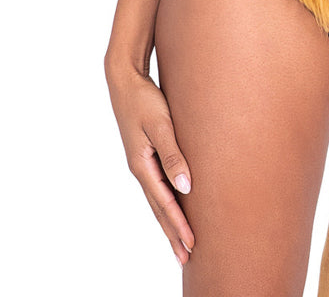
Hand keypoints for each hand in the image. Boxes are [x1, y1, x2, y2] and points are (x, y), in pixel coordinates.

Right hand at [106, 65, 194, 265]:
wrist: (126, 81)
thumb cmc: (144, 99)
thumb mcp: (161, 124)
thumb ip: (173, 153)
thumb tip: (186, 186)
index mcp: (142, 166)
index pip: (165, 203)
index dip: (179, 225)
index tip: (192, 245)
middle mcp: (141, 169)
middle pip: (159, 209)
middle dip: (173, 234)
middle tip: (187, 258)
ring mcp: (142, 163)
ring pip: (158, 200)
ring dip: (170, 221)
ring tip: (181, 242)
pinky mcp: (147, 155)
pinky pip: (158, 186)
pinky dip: (167, 202)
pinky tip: (175, 206)